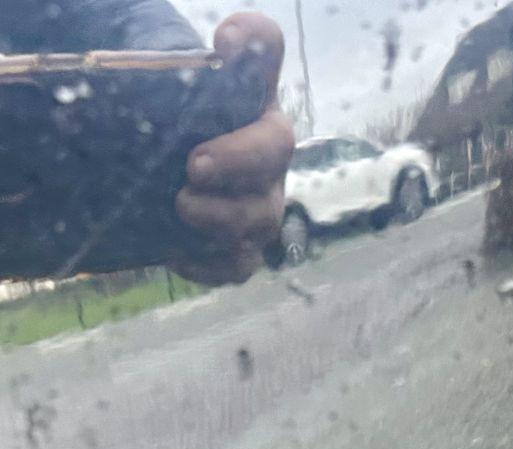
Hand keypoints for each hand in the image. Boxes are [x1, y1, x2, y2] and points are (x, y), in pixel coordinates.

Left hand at [171, 13, 294, 285]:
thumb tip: (223, 44)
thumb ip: (187, 62)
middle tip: (195, 164)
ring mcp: (259, 206)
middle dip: (239, 158)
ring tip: (182, 206)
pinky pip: (237, 267)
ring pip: (260, 216)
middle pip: (275, 148)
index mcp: (249, 95)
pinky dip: (211, 265)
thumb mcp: (170, 91)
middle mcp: (267, 153)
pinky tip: (181, 256)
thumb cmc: (172, 137)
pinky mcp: (238, 252)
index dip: (254, 41)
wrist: (160, 192)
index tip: (223, 42)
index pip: (266, 50)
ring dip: (223, 215)